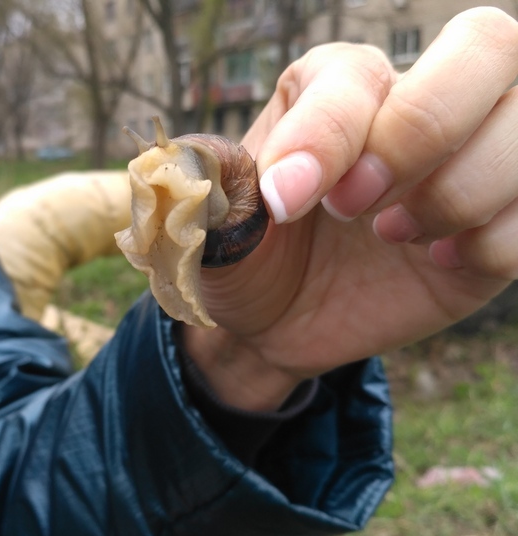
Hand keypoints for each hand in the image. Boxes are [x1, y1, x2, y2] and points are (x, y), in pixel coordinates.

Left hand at [184, 7, 517, 410]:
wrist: (276, 322)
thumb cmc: (245, 258)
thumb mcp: (214, 228)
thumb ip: (213, 188)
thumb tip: (217, 166)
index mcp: (334, 87)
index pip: (358, 74)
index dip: (327, 135)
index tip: (284, 203)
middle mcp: (413, 104)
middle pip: (487, 47)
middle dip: (422, 131)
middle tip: (355, 209)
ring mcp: (470, 159)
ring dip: (463, 189)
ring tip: (394, 238)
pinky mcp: (503, 218)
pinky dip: (496, 240)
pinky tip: (437, 262)